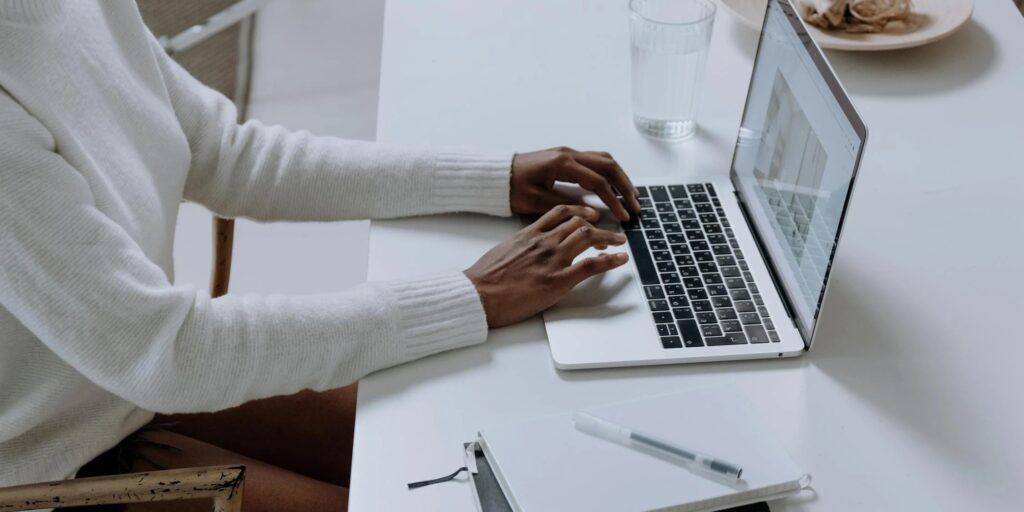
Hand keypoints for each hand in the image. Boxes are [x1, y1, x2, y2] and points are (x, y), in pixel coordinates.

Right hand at [465, 205, 629, 327]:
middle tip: (609, 231)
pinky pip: (591, 265)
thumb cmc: (485, 278)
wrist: (479, 293)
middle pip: (579, 223)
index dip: (579, 212)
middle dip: (598, 225)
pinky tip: (621, 259)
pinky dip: (610, 260)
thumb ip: (521, 246)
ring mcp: (553, 259)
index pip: (560, 213)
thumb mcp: (503, 251)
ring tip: (619, 241)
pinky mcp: (558, 280)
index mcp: (529, 234)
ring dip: (609, 237)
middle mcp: (544, 242)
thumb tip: (528, 249)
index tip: (588, 215)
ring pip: (588, 237)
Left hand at [510, 147, 641, 221]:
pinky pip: (595, 161)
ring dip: (620, 177)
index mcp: (562, 164)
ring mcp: (568, 153)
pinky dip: (609, 173)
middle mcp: (568, 154)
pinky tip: (614, 187)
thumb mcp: (536, 202)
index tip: (624, 216)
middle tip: (636, 205)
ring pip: (604, 160)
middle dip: (625, 186)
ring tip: (631, 196)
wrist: (497, 175)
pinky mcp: (566, 157)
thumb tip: (593, 214)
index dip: (614, 200)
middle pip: (608, 165)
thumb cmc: (512, 188)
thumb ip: (566, 206)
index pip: (598, 181)